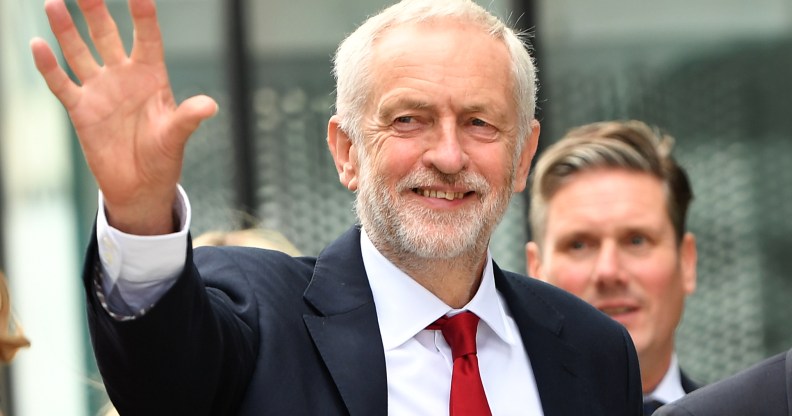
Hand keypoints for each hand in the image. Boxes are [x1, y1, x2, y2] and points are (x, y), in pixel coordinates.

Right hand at [30, 0, 216, 234]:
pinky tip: (38, 44)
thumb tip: (210, 105)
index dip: (143, 14)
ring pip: (80, 52)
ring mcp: (100, 91)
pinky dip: (49, 66)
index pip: (148, 37)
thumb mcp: (176, 137)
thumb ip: (188, 118)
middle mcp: (124, 77)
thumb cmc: (163, 158)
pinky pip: (61, 83)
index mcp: (152, 77)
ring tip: (54, 3)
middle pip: (107, 35)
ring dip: (67, 29)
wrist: (140, 187)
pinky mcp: (81, 110)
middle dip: (96, 9)